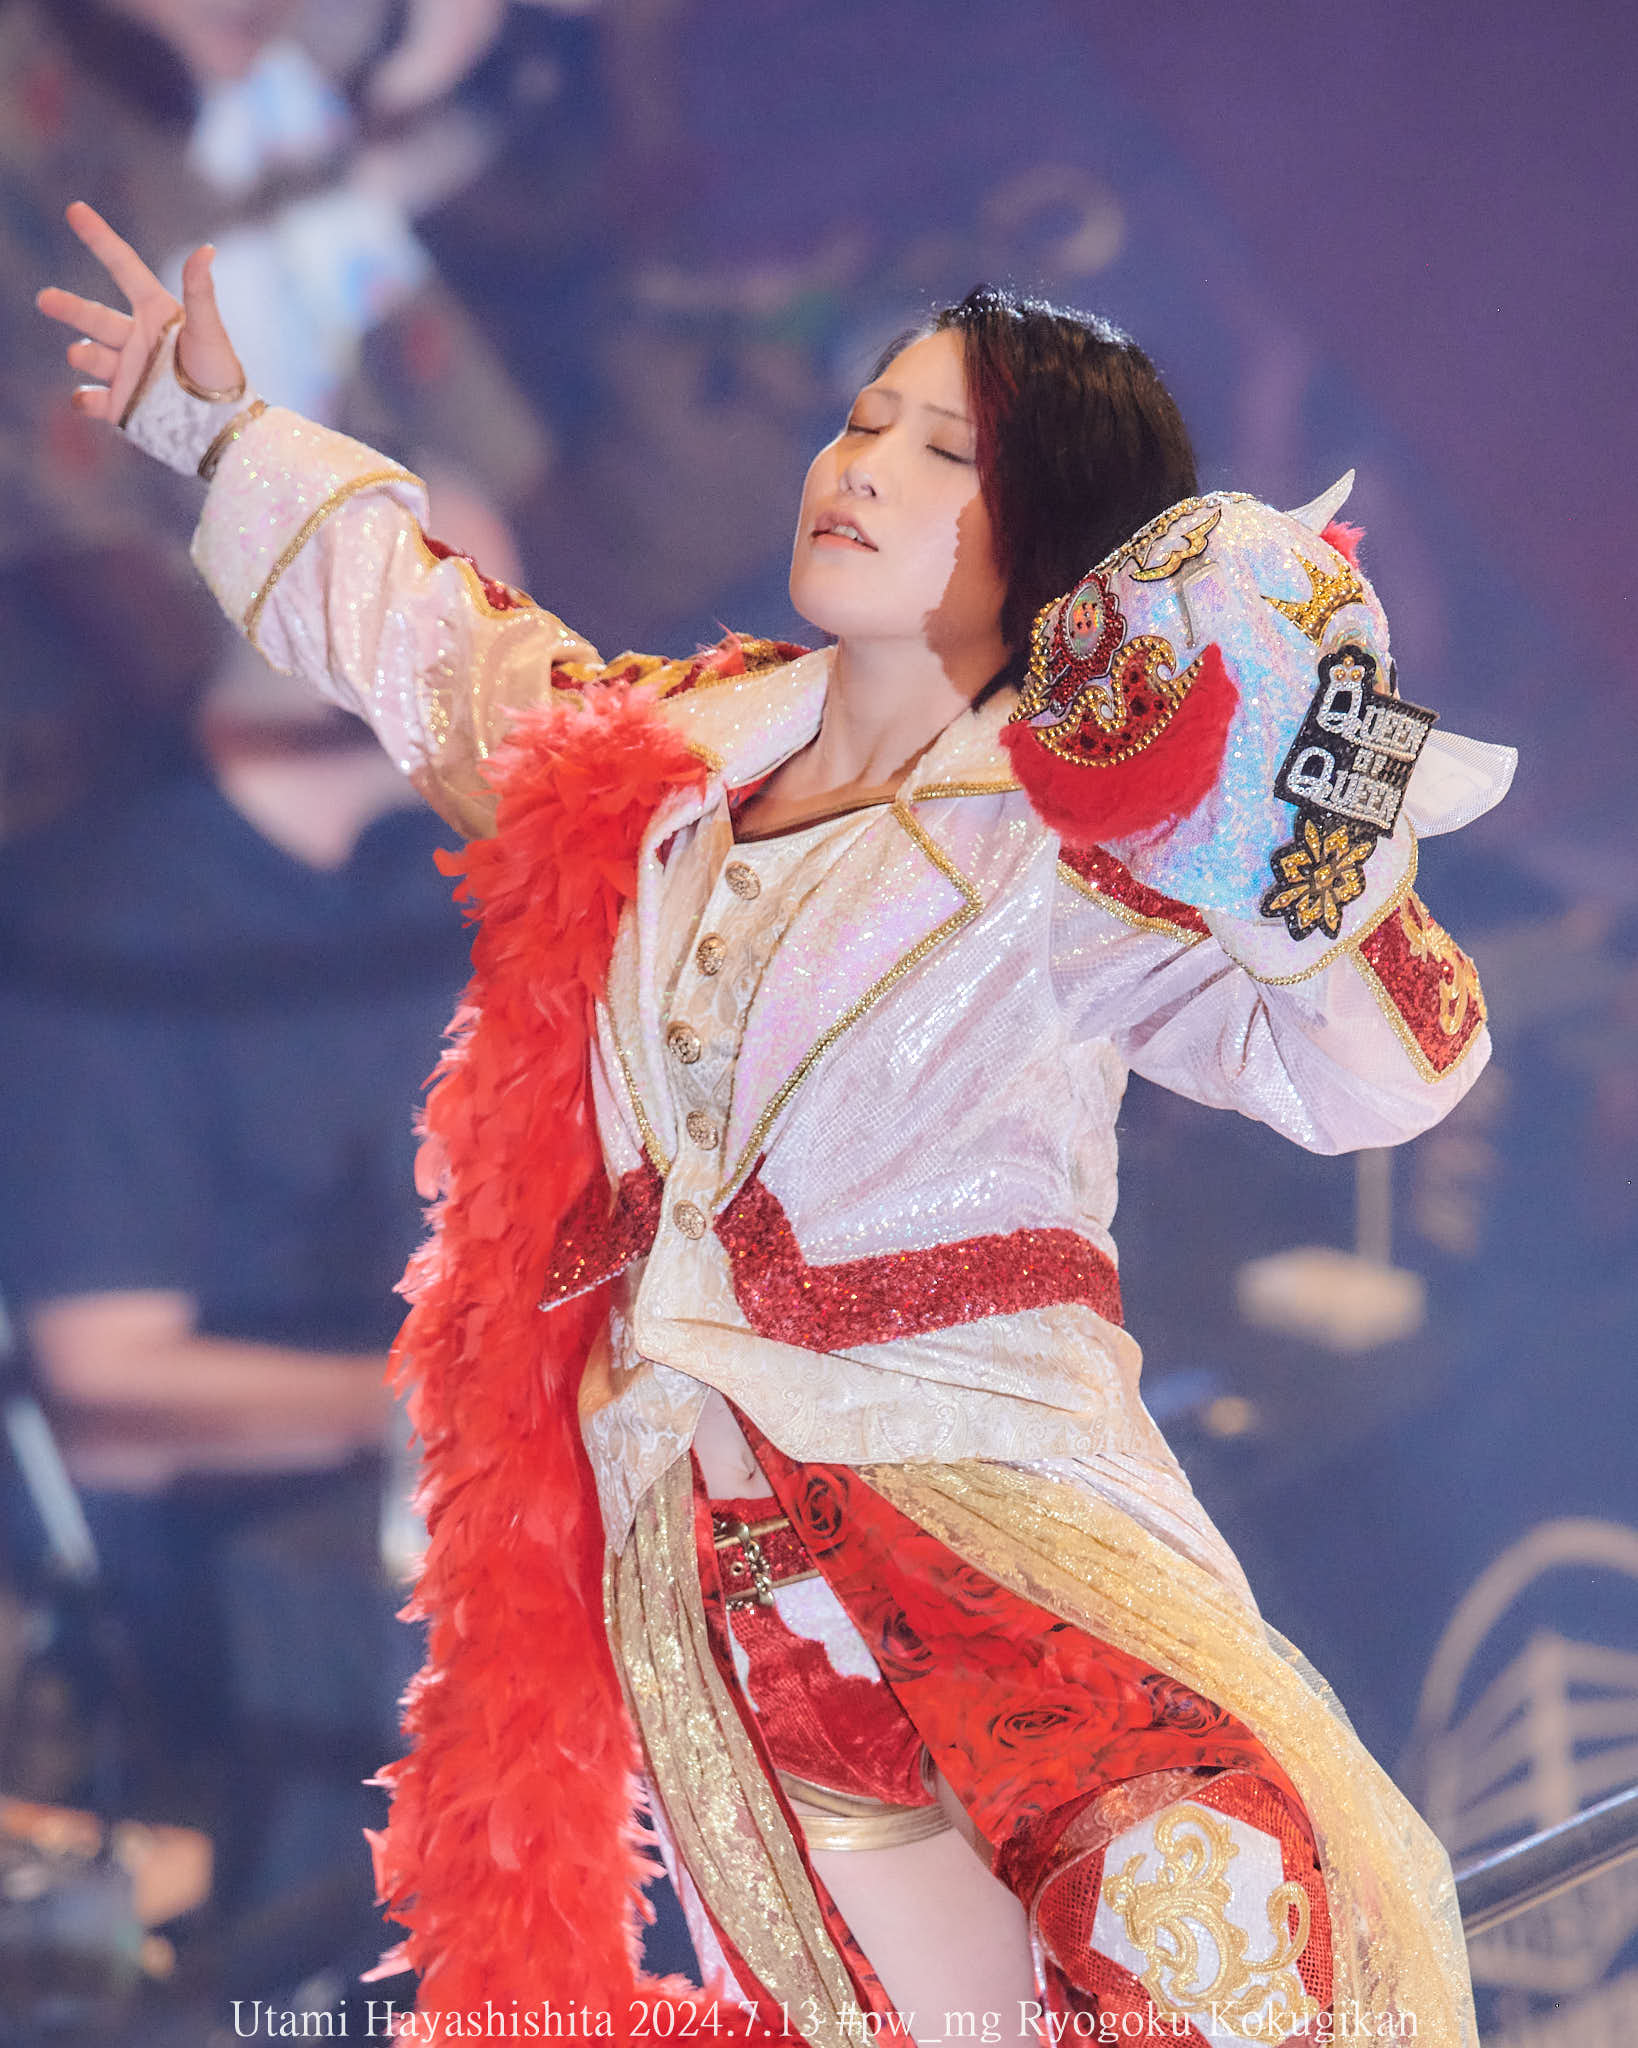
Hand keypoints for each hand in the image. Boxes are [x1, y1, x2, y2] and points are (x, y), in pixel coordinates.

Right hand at [35, 201, 244, 426]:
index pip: (122, 267)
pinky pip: (92, 400)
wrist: (224, 430)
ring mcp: (127, 372)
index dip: (100, 238)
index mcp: (156, 313)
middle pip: (94, 316)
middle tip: (45, 299)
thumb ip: (200, 292)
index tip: (75, 209)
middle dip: (69, 307)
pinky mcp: (122, 405)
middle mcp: (136, 339)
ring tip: (80, 354)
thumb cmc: (222, 376)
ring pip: (90, 356)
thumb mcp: (209, 332)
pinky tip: (83, 399)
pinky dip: (83, 399)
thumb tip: (205, 249)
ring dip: (82, 354)